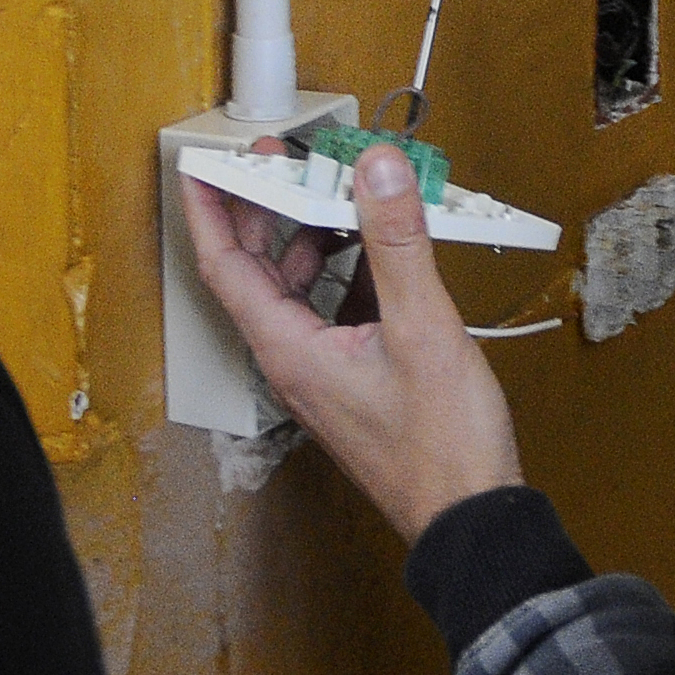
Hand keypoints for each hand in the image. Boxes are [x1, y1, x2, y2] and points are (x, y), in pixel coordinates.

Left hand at [179, 146, 522, 540]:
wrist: (470, 517)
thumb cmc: (441, 446)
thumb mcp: (422, 329)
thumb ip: (396, 243)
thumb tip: (376, 173)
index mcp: (288, 350)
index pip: (224, 265)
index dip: (211, 208)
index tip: (204, 163)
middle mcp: (294, 361)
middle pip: (256, 270)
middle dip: (264, 208)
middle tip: (280, 158)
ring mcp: (322, 372)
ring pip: (296, 289)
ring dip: (312, 236)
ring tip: (338, 193)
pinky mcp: (353, 379)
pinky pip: (332, 311)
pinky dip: (347, 270)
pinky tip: (380, 250)